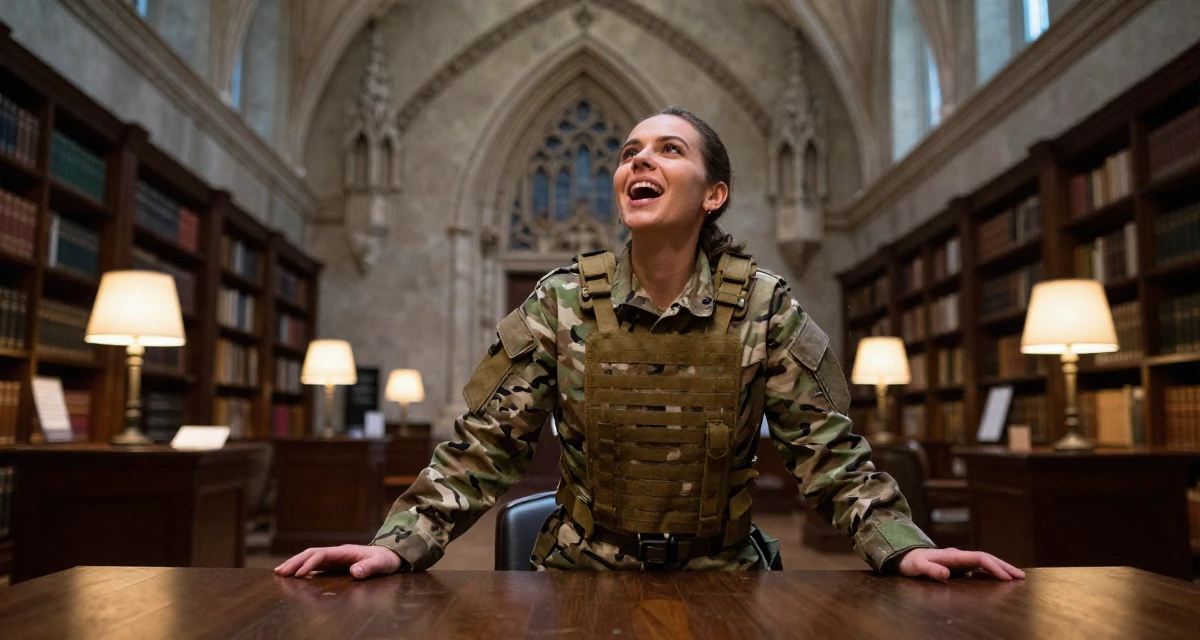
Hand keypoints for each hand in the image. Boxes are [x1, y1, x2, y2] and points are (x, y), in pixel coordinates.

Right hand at [274, 544, 401, 579]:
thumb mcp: (381, 564)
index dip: (309, 563)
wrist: (392, 555)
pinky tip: (294, 576)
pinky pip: (316, 565)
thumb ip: (369, 567)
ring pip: (310, 558)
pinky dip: (303, 568)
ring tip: (280, 573)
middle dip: (295, 562)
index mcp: (344, 551)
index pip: (321, 554)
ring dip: (295, 564)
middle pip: (311, 554)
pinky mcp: (335, 564)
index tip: (298, 574)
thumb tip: (354, 571)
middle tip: (279, 572)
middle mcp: (337, 553)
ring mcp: (335, 558)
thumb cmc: (386, 559)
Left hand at [896, 548, 1025, 580]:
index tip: (1006, 578)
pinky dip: (990, 571)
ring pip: (985, 561)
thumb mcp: (918, 567)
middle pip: (986, 558)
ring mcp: (960, 560)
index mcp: (953, 555)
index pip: (979, 558)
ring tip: (1016, 577)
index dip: (993, 567)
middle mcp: (959, 555)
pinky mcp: (958, 565)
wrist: (904, 556)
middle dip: (1004, 566)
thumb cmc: (910, 562)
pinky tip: (997, 578)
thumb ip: (931, 570)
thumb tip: (947, 573)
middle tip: (1021, 577)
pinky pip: (979, 566)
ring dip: (1000, 568)